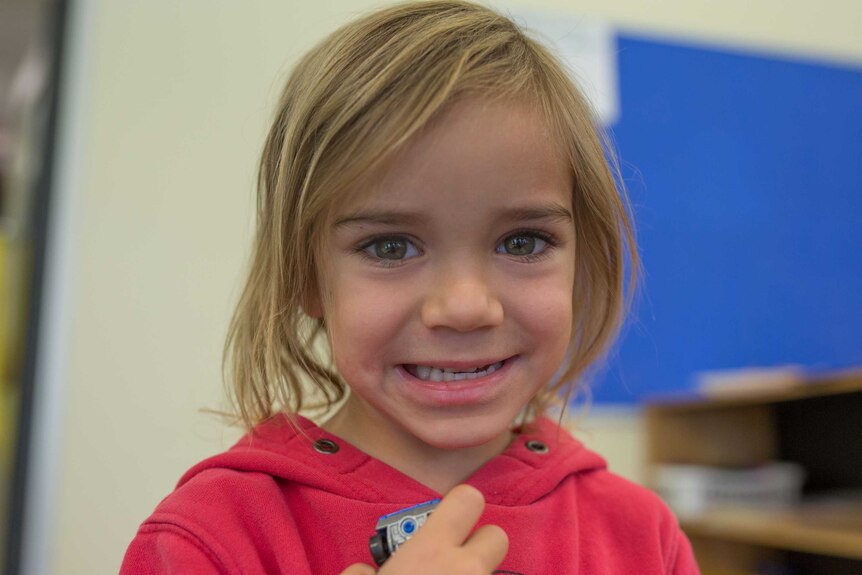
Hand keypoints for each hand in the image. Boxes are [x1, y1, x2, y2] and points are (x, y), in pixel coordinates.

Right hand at [339, 484, 507, 574]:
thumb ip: (364, 570)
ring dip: (475, 574)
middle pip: (497, 536)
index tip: (447, 519)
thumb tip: (364, 570)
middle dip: (479, 547)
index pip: (468, 498)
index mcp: (431, 552)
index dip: (459, 506)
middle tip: (452, 562)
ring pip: (493, 571)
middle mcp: (466, 570)